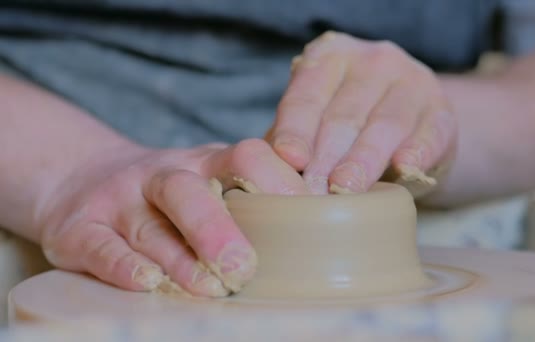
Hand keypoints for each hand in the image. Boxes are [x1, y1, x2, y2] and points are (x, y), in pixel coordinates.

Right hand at [37, 139, 306, 296]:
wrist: (82, 181)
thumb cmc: (169, 194)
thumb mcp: (208, 178)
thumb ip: (251, 190)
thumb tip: (320, 211)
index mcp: (205, 163)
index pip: (245, 156)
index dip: (276, 181)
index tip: (305, 214)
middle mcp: (161, 176)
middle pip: (188, 191)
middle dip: (217, 228)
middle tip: (244, 266)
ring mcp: (119, 200)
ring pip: (149, 228)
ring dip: (180, 260)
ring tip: (209, 287)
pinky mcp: (80, 229)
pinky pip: (102, 247)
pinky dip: (124, 267)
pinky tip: (148, 283)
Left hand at [266, 32, 456, 194]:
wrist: (411, 126)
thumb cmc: (349, 128)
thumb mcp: (316, 123)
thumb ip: (290, 144)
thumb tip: (256, 179)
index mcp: (331, 58)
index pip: (306, 96)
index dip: (295, 130)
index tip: (289, 160)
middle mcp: (373, 62)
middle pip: (344, 114)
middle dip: (325, 157)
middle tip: (311, 192)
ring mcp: (412, 82)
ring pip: (385, 124)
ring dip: (364, 159)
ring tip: (345, 189)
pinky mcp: (442, 112)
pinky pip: (429, 132)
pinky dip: (417, 151)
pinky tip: (405, 168)